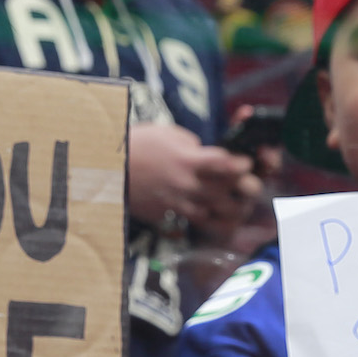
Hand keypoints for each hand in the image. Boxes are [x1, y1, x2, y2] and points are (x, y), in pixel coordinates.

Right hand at [127, 124, 263, 242]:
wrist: (108, 169)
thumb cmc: (136, 145)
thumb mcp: (167, 133)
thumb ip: (192, 144)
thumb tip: (205, 153)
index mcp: (188, 159)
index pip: (226, 164)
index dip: (243, 165)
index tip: (246, 163)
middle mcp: (188, 184)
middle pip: (230, 191)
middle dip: (246, 187)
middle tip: (249, 183)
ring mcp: (180, 203)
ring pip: (220, 213)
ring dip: (235, 208)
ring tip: (239, 203)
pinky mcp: (171, 215)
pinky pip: (200, 223)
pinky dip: (213, 221)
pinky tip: (218, 217)